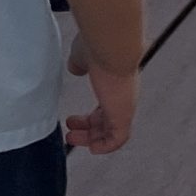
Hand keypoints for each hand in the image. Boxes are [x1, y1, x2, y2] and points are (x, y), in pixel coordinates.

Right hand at [64, 41, 137, 155]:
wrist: (111, 47)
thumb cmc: (97, 47)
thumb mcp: (81, 56)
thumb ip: (79, 64)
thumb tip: (75, 68)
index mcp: (113, 84)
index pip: (105, 107)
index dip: (90, 117)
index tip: (74, 120)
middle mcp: (122, 98)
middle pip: (107, 121)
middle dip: (88, 130)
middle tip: (71, 133)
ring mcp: (124, 107)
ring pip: (111, 131)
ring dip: (92, 139)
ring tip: (72, 139)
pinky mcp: (123, 115)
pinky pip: (117, 139)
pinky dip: (106, 146)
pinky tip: (93, 149)